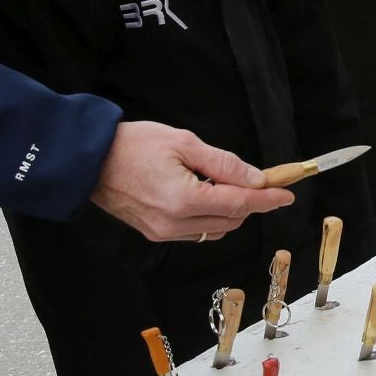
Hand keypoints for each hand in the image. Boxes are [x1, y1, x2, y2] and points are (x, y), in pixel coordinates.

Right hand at [91, 120, 294, 242]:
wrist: (88, 160)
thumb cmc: (132, 145)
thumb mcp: (183, 143)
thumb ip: (223, 164)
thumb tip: (256, 179)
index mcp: (184, 200)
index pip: (239, 203)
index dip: (267, 199)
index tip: (287, 194)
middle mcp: (175, 223)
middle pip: (231, 219)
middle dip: (252, 202)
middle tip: (263, 182)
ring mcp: (163, 232)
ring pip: (215, 228)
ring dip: (231, 210)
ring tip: (228, 183)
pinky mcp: (154, 232)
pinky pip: (196, 230)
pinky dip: (211, 216)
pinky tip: (207, 195)